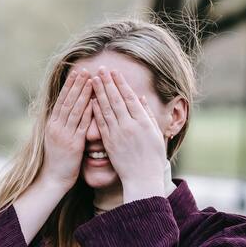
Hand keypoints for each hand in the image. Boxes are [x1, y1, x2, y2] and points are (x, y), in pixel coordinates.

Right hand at [40, 68, 93, 191]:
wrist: (52, 179)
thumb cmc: (57, 160)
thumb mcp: (55, 139)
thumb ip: (62, 125)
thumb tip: (68, 111)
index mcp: (51, 125)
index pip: (61, 100)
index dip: (69, 86)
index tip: (77, 72)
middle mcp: (56, 127)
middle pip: (67, 102)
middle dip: (76, 85)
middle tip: (85, 69)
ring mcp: (64, 135)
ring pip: (74, 110)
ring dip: (83, 94)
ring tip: (91, 80)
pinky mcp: (73, 144)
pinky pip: (82, 125)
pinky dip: (88, 112)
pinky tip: (95, 101)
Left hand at [89, 69, 167, 200]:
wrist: (142, 178)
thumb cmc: (152, 156)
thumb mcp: (155, 133)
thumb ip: (147, 114)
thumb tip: (140, 97)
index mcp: (143, 121)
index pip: (129, 97)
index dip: (120, 83)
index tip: (114, 71)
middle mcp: (130, 125)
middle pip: (116, 100)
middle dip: (107, 83)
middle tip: (100, 69)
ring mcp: (118, 134)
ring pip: (106, 109)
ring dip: (99, 93)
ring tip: (92, 79)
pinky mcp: (109, 143)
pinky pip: (101, 124)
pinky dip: (95, 111)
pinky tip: (90, 101)